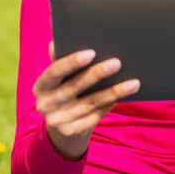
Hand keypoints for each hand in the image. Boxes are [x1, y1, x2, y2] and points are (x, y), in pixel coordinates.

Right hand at [33, 41, 139, 159]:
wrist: (61, 123)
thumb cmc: (64, 88)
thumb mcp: (59, 77)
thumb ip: (59, 60)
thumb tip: (56, 42)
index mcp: (41, 86)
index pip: (54, 72)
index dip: (71, 62)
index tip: (92, 53)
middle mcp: (45, 105)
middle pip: (74, 87)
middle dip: (97, 74)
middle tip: (117, 63)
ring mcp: (58, 121)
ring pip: (90, 103)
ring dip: (113, 92)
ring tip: (133, 83)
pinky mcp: (71, 131)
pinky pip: (95, 116)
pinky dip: (109, 105)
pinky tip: (122, 96)